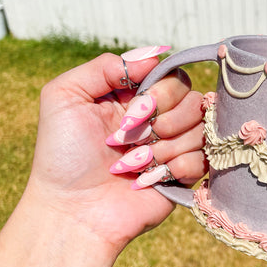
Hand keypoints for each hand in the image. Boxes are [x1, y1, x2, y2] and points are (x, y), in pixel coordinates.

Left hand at [25, 51, 206, 253]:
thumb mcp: (65, 96)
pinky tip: (149, 178)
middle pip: (193, 98)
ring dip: (166, 146)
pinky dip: (176, 166)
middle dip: (164, 118)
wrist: (73, 211)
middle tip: (132, 137)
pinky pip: (204, 158)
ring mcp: (173, 147)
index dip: (160, 90)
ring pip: (201, 128)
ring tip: (135, 163)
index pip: (172, 76)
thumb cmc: (62, 156)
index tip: (133, 107)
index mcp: (134, 98)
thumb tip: (155, 55)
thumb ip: (105, 66)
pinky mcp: (184, 175)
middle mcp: (158, 119)